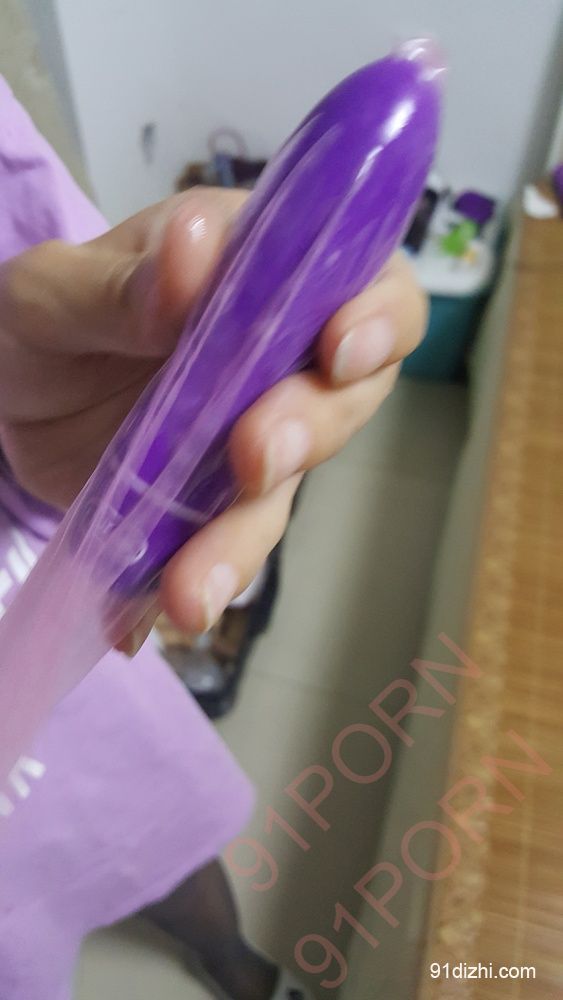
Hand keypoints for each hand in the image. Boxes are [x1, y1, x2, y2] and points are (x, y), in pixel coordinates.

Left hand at [0, 188, 426, 650]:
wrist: (5, 401)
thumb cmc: (42, 322)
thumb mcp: (53, 292)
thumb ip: (121, 281)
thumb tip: (194, 258)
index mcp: (253, 272)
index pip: (358, 278)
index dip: (377, 315)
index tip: (339, 348)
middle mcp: (272, 355)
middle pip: (346, 392)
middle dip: (313, 426)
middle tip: (253, 453)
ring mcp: (248, 434)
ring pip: (285, 486)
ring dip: (247, 534)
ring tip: (193, 583)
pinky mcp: (214, 503)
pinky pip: (227, 545)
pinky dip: (203, 580)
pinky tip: (168, 608)